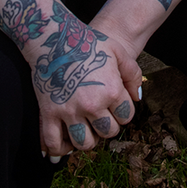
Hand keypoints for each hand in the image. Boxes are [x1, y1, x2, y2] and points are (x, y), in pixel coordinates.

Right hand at [31, 13, 141, 157]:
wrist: (54, 38)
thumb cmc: (87, 42)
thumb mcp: (117, 51)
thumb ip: (133, 73)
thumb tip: (137, 97)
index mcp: (111, 89)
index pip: (126, 116)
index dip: (123, 111)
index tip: (115, 105)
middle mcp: (92, 104)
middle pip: (108, 132)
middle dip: (107, 126)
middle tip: (101, 116)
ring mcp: (69, 111)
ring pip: (84, 143)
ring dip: (88, 139)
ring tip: (87, 128)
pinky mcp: (49, 114)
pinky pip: (53, 143)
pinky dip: (59, 149)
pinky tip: (65, 142)